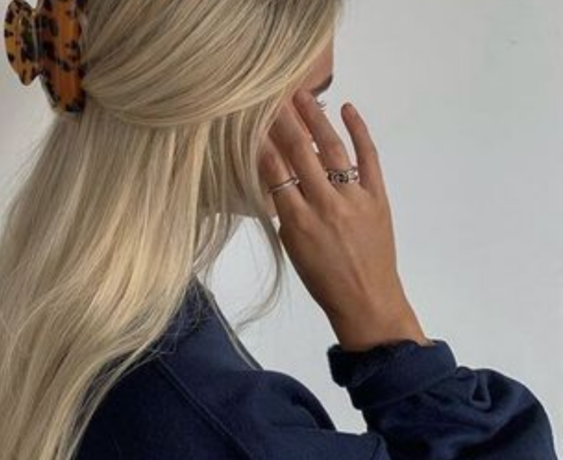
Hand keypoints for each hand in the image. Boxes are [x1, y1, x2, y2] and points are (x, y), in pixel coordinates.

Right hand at [258, 90, 430, 350]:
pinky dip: (359, 131)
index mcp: (297, 220)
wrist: (366, 299)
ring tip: (302, 95)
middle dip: (283, 120)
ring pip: (331, 148)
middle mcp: (324, 203)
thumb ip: (286, 209)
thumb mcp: (292, 246)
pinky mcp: (378, 195)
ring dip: (315, 118)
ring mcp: (354, 197)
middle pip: (299, 152)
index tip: (251, 119)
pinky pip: (368, 157)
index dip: (261, 142)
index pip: (274, 171)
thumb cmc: (322, 279)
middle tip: (271, 95)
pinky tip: (347, 109)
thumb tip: (279, 175)